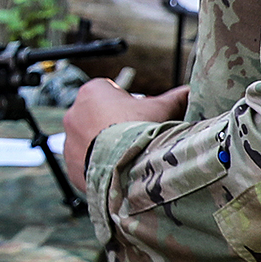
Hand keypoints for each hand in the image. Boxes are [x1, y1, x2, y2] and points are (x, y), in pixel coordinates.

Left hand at [60, 80, 188, 189]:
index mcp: (92, 92)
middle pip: (98, 117)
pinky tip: (117, 170)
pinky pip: (85, 164)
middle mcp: (74, 113)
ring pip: (90, 141)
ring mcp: (68, 141)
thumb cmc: (142, 132)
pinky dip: (99, 166)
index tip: (141, 117)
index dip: (129, 104)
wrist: (127, 169)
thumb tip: (191, 91)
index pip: (110, 92)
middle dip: (115, 125)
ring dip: (105, 146)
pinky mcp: (69, 166)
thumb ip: (175, 98)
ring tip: (127, 156)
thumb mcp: (162, 110)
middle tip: (136, 137)